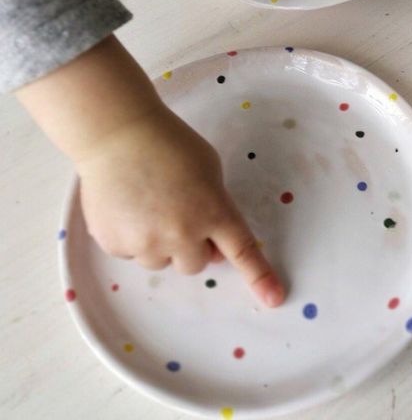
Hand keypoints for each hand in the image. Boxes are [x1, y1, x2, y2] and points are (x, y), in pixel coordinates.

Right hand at [16, 36, 284, 307]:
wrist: (118, 135)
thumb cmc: (170, 144)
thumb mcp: (209, 168)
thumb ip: (215, 205)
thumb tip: (210, 245)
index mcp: (213, 211)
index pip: (241, 250)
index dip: (259, 275)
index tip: (274, 298)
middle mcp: (182, 234)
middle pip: (196, 263)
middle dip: (192, 244)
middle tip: (178, 211)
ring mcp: (146, 243)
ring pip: (161, 261)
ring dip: (160, 242)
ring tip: (147, 203)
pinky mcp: (115, 244)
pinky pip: (131, 252)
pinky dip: (131, 235)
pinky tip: (126, 203)